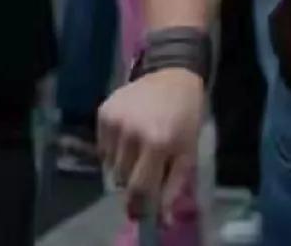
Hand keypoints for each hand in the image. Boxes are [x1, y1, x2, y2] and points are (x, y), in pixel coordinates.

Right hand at [98, 69, 206, 226]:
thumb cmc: (185, 115)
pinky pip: (102, 146)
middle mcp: (131, 132)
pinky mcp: (103, 111)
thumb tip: (161, 218)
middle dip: (135, 178)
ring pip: (110, 164)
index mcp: (157, 142)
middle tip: (147, 164)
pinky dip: (113, 147)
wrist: (173, 72)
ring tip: (140, 145)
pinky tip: (129, 131)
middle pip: (122, 179)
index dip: (140, 205)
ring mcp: (115, 120)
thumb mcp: (188, 151)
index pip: (139, 189)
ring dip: (123, 162)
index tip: (142, 207)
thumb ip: (173, 186)